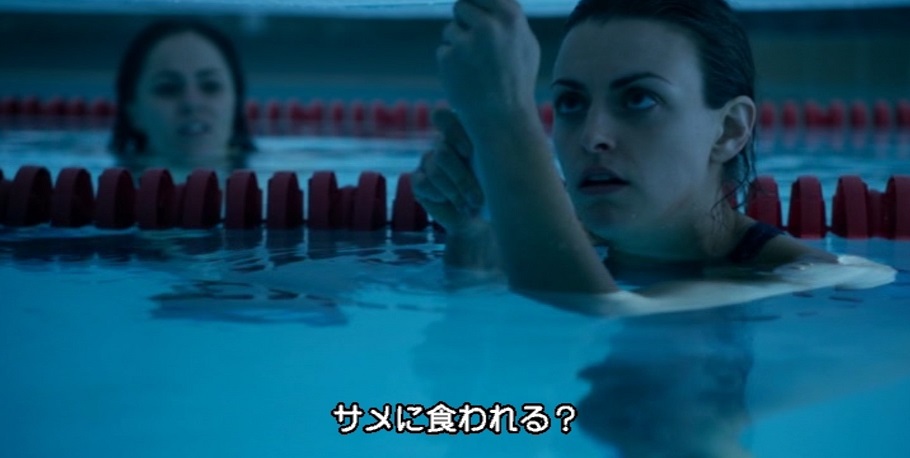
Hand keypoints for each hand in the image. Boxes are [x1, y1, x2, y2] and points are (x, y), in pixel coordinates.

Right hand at [411, 108, 486, 234]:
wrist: (483, 220)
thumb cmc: (496, 190)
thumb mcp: (497, 168)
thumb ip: (488, 149)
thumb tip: (480, 141)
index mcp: (462, 132)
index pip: (444, 117)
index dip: (454, 133)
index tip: (469, 152)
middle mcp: (442, 144)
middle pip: (443, 152)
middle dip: (462, 179)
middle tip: (478, 199)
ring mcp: (428, 161)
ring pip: (435, 170)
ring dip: (455, 192)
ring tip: (470, 206)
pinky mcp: (418, 181)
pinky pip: (423, 183)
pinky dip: (440, 196)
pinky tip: (452, 203)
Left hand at [436, 0, 540, 127]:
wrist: (502, 118)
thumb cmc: (517, 81)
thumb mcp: (525, 44)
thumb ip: (508, 18)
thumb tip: (489, 0)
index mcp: (510, 16)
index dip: (476, 5)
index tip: (473, 18)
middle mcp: (488, 25)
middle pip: (460, 6)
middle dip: (463, 21)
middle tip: (473, 44)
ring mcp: (465, 42)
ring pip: (450, 29)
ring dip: (456, 44)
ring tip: (474, 67)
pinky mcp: (448, 58)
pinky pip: (443, 51)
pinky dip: (449, 63)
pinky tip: (465, 78)